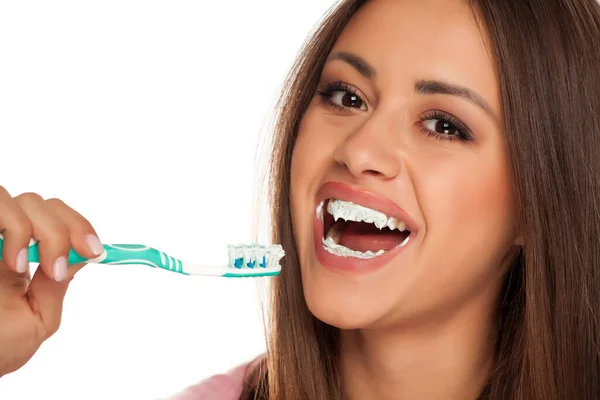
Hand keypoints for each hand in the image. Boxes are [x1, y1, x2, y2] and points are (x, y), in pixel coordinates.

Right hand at [0, 186, 102, 375]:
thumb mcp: (36, 321)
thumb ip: (56, 287)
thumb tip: (82, 254)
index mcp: (22, 256)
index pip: (57, 218)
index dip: (80, 227)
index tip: (94, 251)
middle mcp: (1, 239)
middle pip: (39, 203)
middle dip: (60, 230)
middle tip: (58, 268)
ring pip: (13, 198)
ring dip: (30, 228)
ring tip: (22, 267)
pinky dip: (11, 228)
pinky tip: (11, 262)